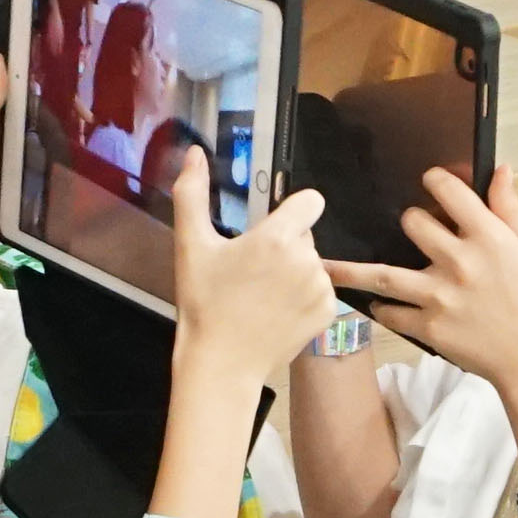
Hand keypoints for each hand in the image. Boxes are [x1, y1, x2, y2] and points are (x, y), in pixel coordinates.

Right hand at [169, 183, 343, 384]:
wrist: (222, 364)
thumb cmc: (204, 304)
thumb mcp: (190, 246)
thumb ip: (191, 194)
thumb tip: (193, 153)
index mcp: (277, 238)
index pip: (311, 201)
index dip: (292, 210)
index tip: (269, 228)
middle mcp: (307, 260)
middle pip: (305, 234)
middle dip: (284, 244)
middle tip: (252, 271)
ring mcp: (320, 289)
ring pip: (312, 262)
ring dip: (293, 271)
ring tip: (261, 294)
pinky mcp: (327, 313)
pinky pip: (320, 291)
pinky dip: (303, 297)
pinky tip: (275, 311)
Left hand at [328, 166, 517, 440]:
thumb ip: (508, 208)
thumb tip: (498, 169)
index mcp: (489, 238)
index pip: (451, 193)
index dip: (436, 179)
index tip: (429, 178)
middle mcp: (461, 263)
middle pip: (413, 224)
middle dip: (410, 221)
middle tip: (412, 227)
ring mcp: (441, 297)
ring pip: (384, 273)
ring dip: (352, 269)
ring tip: (325, 266)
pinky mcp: (430, 328)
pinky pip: (392, 313)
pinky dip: (381, 307)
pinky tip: (375, 302)